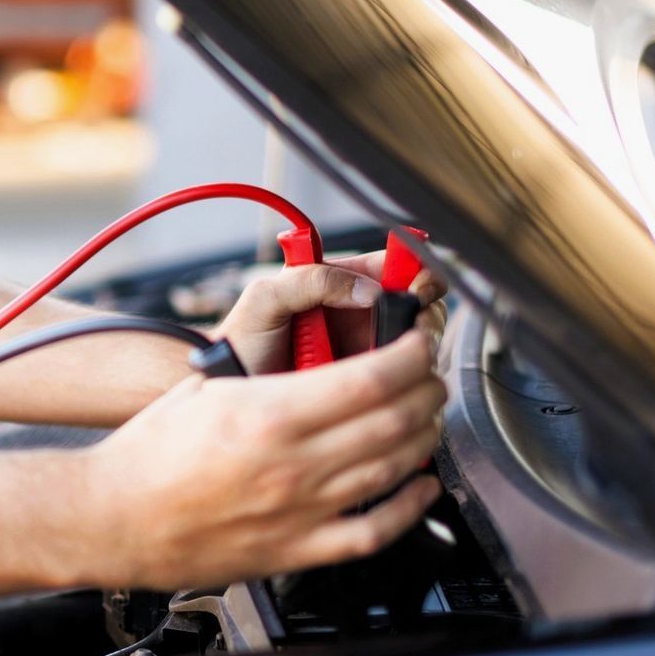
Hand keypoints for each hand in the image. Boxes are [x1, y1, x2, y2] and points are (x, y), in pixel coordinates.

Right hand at [77, 330, 445, 589]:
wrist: (114, 517)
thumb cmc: (149, 454)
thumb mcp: (207, 386)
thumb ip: (270, 373)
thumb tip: (318, 351)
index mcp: (269, 413)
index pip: (372, 377)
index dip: (411, 355)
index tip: (417, 343)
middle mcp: (293, 464)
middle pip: (395, 419)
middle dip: (427, 390)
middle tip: (428, 375)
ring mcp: (301, 510)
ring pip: (395, 468)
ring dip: (424, 436)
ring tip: (425, 416)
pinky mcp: (297, 549)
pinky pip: (375, 530)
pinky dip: (411, 506)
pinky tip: (421, 486)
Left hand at [214, 250, 446, 374]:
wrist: (229, 388)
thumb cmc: (241, 340)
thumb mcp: (265, 299)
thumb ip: (310, 280)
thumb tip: (367, 288)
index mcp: (339, 283)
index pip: (395, 267)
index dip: (417, 273)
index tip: (420, 289)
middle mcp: (359, 314)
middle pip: (418, 306)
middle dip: (424, 315)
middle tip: (412, 331)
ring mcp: (366, 350)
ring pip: (416, 345)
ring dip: (416, 350)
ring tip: (390, 359)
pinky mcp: (367, 382)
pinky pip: (402, 379)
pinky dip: (405, 379)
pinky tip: (390, 385)